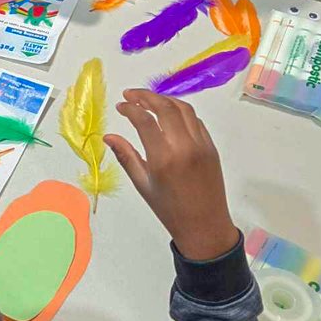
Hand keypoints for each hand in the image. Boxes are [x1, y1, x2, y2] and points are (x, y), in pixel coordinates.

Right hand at [105, 90, 238, 260]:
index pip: (144, 120)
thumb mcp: (143, 184)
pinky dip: (180, 111)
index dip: (130, 108)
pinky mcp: (211, 147)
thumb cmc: (169, 209)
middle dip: (146, 96)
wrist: (205, 226)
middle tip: (131, 95)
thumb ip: (126, 156)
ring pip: (184, 109)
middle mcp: (184, 146)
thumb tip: (109, 136)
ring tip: (149, 100)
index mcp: (163, 158)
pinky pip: (195, 121)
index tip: (120, 106)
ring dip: (165, 99)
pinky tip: (169, 114)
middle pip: (165, 107)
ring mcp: (201, 145)